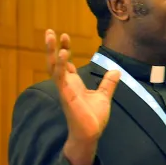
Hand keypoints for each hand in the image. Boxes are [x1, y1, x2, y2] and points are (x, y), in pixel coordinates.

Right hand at [46, 29, 119, 164]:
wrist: (91, 133)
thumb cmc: (93, 118)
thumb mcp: (104, 96)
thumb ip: (108, 83)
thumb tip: (116, 71)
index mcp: (73, 84)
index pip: (65, 63)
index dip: (64, 49)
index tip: (65, 36)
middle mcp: (66, 84)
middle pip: (55, 62)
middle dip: (51, 47)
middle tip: (49, 31)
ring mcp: (64, 89)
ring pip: (54, 67)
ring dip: (51, 51)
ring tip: (50, 36)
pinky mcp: (66, 95)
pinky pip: (61, 77)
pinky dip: (61, 65)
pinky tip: (63, 53)